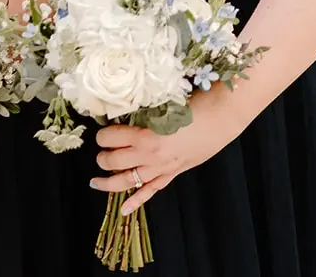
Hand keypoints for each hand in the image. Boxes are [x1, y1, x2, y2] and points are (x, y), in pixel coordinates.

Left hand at [90, 94, 238, 214]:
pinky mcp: (173, 173)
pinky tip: (123, 210)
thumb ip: (139, 114)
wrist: (220, 117)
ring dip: (109, 182)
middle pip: (114, 161)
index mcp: (144, 135)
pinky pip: (151, 190)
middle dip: (102, 157)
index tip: (101, 131)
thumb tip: (119, 117)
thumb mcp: (159, 106)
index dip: (101, 134)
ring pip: (128, 180)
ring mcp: (161, 167)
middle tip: (100, 152)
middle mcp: (150, 155)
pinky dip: (137, 201)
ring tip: (95, 181)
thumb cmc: (191, 105)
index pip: (109, 138)